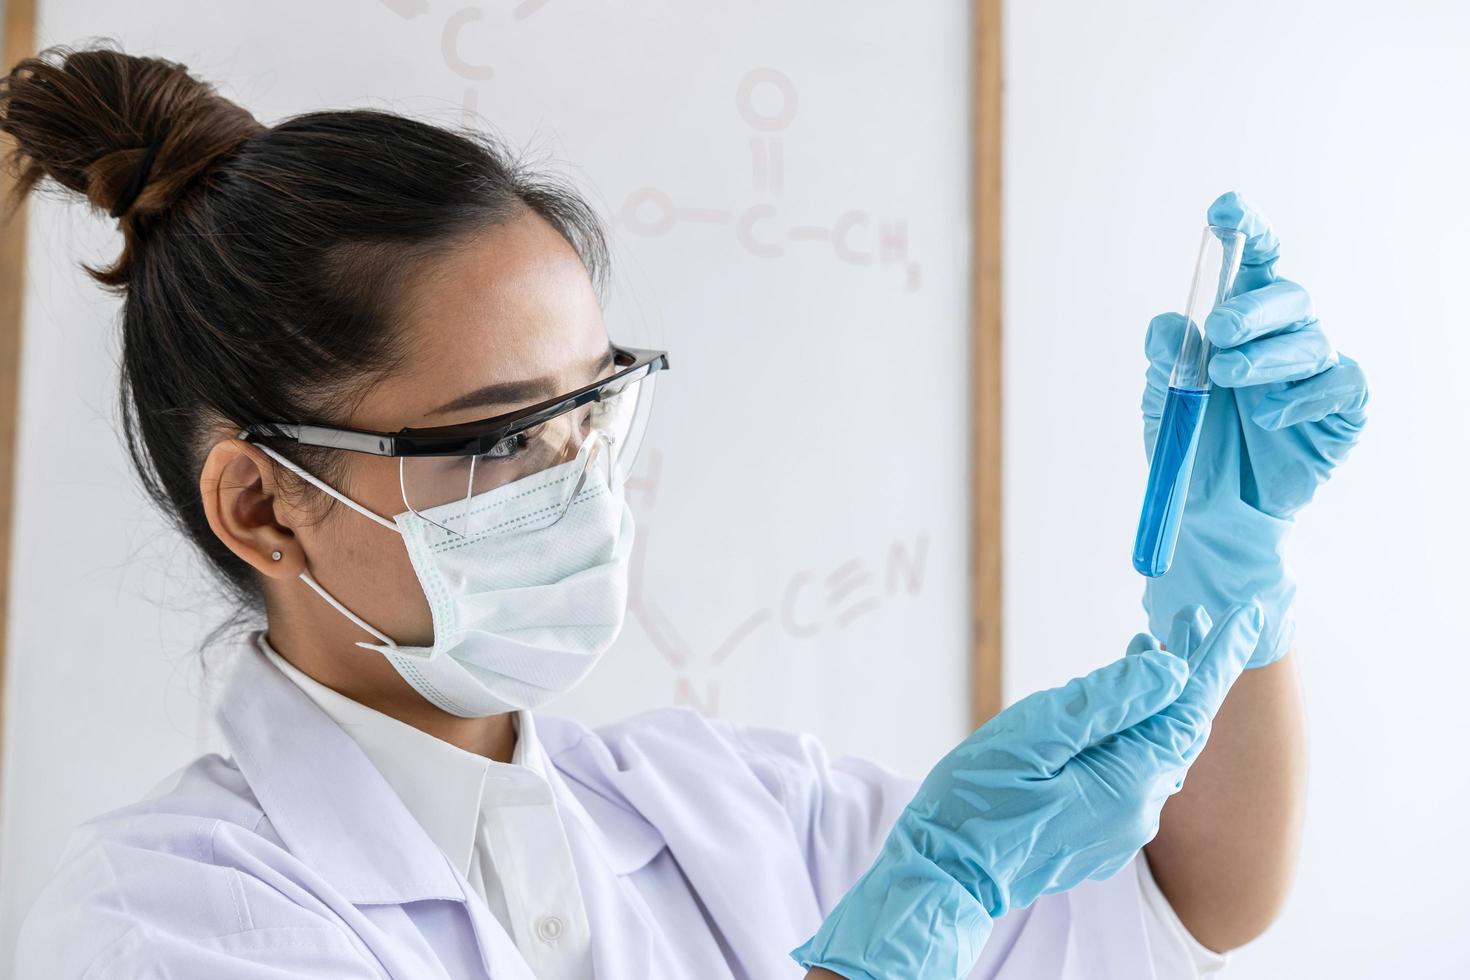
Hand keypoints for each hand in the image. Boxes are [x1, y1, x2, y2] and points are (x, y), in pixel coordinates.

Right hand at [791, 604, 1262, 979]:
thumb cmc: (978, 801)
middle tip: (1190, 616)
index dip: (1216, 658)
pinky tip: (1112, 707)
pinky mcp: (1096, 833)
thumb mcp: (1036, 734)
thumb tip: (1170, 669)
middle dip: (1188, 671)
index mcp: (1127, 779)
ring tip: (1147, 647)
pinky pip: (1129, 771)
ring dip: (1155, 699)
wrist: (946, 875)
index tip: (1246, 615)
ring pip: (1152, 750)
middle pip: (1177, 728)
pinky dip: (1131, 730)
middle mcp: (1137, 808)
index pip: (1188, 708)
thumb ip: (1107, 701)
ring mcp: (1118, 827)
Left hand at [1143, 191, 1367, 667]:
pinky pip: (1342, 381)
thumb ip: (1165, 354)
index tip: (1225, 208)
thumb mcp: (1163, 397)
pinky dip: (1305, 395)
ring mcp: (1316, 368)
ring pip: (1311, 338)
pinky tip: (1269, 415)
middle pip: (1288, 294)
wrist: (1212, 513)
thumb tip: (1173, 322)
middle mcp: (1282, 334)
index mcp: (1239, 320)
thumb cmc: (1191, 443)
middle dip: (1254, 308)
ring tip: (1227, 380)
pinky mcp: (1343, 406)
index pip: (1253, 262)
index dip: (1246, 230)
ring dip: (1266, 356)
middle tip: (1218, 333)